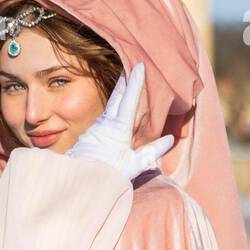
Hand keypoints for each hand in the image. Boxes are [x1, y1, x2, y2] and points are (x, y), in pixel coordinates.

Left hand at [66, 62, 174, 179]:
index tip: (139, 65)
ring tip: (124, 87)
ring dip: (117, 97)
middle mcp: (104, 124)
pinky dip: (110, 113)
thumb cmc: (108, 175)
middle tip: (129, 67)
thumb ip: (152, 151)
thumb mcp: (134, 165)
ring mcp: (93, 129)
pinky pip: (102, 120)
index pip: (129, 100)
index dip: (135, 82)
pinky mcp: (87, 137)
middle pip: (116, 97)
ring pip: (108, 108)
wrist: (79, 184)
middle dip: (123, 82)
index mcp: (118, 128)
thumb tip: (170, 139)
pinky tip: (112, 115)